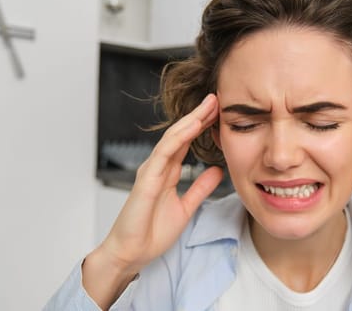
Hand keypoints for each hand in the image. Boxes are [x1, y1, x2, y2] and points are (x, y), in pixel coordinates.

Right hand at [84, 94, 223, 307]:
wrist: (131, 253)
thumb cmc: (150, 232)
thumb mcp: (186, 207)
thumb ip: (200, 188)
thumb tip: (217, 171)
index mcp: (167, 173)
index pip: (186, 142)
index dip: (202, 126)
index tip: (220, 112)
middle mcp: (157, 167)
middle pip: (181, 134)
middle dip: (199, 115)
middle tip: (217, 98)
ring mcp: (150, 171)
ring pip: (173, 138)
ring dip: (191, 120)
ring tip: (209, 105)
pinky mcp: (146, 180)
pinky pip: (164, 153)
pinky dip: (179, 137)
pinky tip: (193, 125)